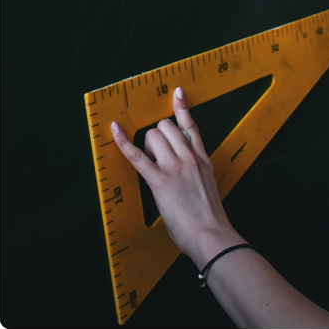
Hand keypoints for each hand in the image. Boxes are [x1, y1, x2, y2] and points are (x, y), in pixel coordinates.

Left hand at [110, 86, 244, 268]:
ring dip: (146, 144)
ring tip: (150, 162)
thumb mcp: (209, 186)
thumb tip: (185, 167)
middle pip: (166, 126)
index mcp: (202, 159)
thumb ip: (197, 171)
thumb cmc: (210, 217)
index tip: (177, 93)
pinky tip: (115, 130)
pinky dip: (123, 141)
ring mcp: (175, 167)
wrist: (212, 235)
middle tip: (156, 154)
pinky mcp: (159, 180)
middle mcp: (189, 157)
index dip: (182, 108)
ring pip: (153, 135)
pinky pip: (137, 155)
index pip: (191, 126)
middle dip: (157, 135)